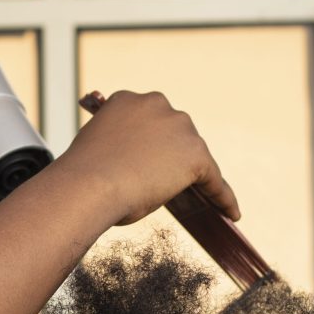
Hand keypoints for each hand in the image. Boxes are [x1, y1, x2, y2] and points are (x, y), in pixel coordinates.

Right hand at [63, 90, 239, 225]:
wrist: (87, 187)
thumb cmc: (83, 178)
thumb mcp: (99, 152)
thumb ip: (118, 152)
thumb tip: (133, 172)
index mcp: (127, 101)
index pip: (149, 121)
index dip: (151, 142)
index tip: (152, 158)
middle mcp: (155, 104)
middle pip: (175, 132)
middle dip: (174, 154)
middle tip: (171, 183)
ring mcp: (178, 127)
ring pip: (193, 154)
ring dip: (196, 175)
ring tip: (203, 201)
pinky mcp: (195, 154)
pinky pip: (213, 179)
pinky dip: (222, 197)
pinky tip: (230, 213)